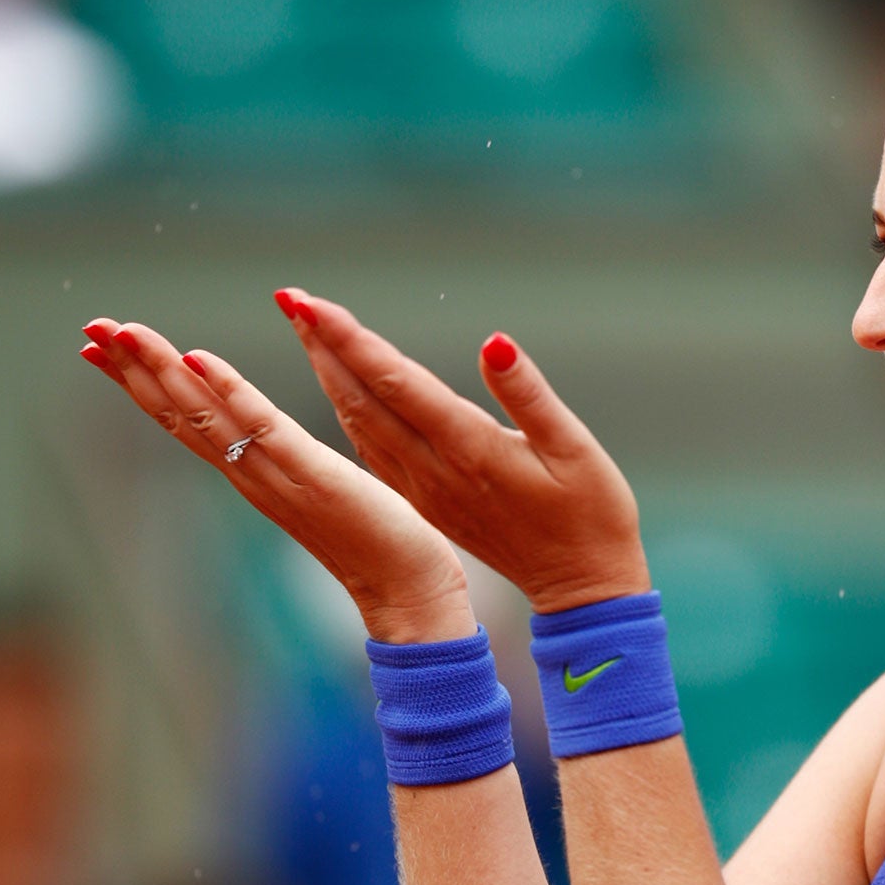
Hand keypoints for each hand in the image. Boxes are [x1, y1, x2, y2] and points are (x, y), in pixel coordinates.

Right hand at [79, 319, 474, 643]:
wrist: (408, 591)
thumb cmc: (375, 542)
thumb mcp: (316, 488)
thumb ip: (285, 462)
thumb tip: (264, 440)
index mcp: (253, 475)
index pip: (185, 422)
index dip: (141, 384)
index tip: (99, 349)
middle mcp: (252, 476)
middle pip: (179, 416)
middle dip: (132, 371)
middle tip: (90, 329)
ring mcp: (278, 477)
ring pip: (206, 417)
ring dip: (163, 372)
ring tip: (124, 333)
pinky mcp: (314, 475)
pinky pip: (264, 429)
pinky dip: (230, 393)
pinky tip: (199, 359)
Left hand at [273, 289, 650, 613]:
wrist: (582, 585)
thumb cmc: (592, 513)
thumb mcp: (575, 448)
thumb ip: (528, 394)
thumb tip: (493, 343)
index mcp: (469, 450)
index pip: (396, 383)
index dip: (352, 340)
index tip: (312, 304)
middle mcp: (435, 470)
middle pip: (364, 399)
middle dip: (326, 345)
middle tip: (292, 299)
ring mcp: (426, 491)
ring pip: (361, 425)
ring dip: (330, 375)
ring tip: (306, 331)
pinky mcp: (428, 503)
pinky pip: (373, 451)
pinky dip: (348, 413)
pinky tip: (338, 393)